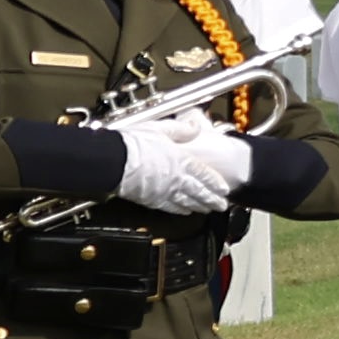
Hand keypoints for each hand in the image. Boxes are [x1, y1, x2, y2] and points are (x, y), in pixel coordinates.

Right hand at [108, 115, 249, 216]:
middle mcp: (176, 178)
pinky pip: (170, 207)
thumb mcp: (161, 129)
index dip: (216, 183)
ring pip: (187, 202)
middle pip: (200, 192)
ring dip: (200, 207)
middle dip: (213, 200)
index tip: (225, 189)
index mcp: (181, 160)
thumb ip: (181, 129)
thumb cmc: (133, 144)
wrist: (113, 160)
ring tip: (208, 210)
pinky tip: (185, 211)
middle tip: (222, 205)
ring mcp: (164, 191)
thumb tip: (195, 126)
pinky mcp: (151, 199)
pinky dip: (180, 210)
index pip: (205, 174)